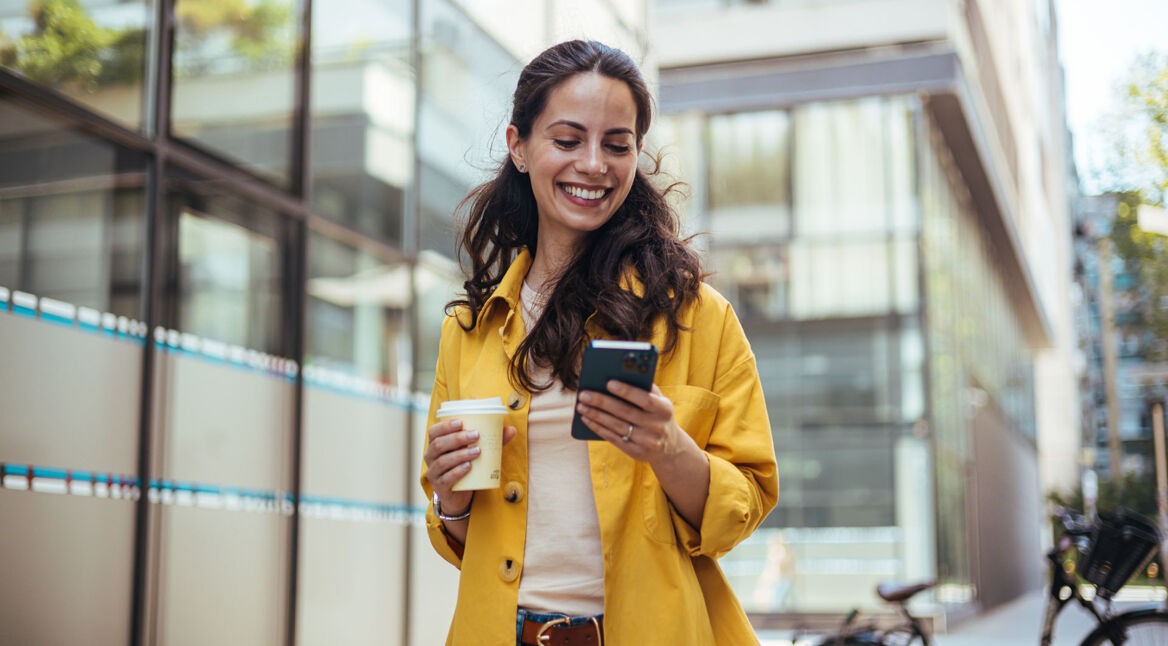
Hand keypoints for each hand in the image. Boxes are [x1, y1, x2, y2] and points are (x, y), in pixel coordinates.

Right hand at [424, 419, 517, 516]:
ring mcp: (434, 473)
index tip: (461, 422)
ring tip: (477, 451)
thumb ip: (492, 441)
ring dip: (460, 454)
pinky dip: (457, 471)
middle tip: (476, 435)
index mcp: (436, 445)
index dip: (445, 426)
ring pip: (443, 461)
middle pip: (439, 445)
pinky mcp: (440, 487)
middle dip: (457, 438)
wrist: (459, 495)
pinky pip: (446, 478)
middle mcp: (430, 457)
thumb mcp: (475, 452)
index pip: (434, 431)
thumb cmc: (466, 467)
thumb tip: (511, 429)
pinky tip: (468, 467)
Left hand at [575, 381, 689, 464]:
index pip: (644, 399)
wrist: (670, 446)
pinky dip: (598, 428)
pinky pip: (613, 438)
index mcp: (664, 409)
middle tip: (584, 394)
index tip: (608, 382)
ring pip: (616, 426)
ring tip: (581, 406)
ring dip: (595, 415)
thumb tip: (619, 374)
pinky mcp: (636, 452)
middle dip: (602, 402)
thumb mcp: (660, 401)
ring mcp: (646, 442)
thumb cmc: (658, 414)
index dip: (626, 391)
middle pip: (625, 412)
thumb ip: (645, 388)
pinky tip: (587, 419)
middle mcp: (657, 427)